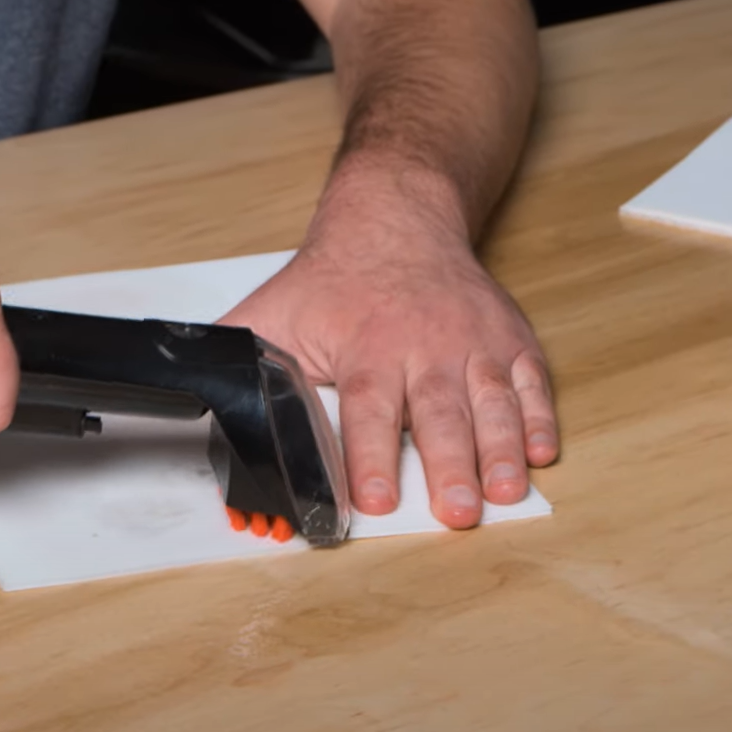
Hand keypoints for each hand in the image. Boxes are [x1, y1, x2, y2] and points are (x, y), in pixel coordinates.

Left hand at [220, 181, 556, 528]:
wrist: (396, 219)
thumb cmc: (334, 280)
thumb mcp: (275, 311)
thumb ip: (242, 357)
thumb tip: (189, 394)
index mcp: (366, 347)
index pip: (368, 410)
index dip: (371, 457)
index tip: (374, 500)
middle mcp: (424, 347)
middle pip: (438, 414)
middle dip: (449, 466)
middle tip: (456, 513)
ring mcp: (472, 344)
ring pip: (492, 403)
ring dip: (501, 451)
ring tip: (505, 494)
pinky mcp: (508, 341)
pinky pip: (531, 382)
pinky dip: (540, 418)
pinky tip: (541, 454)